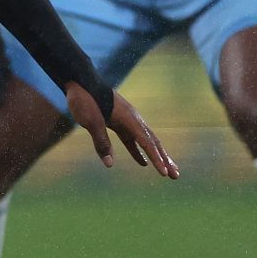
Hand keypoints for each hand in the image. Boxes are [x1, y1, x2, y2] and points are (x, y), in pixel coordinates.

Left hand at [64, 82, 178, 178]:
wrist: (80, 81)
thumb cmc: (85, 100)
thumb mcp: (91, 121)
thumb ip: (101, 141)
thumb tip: (110, 164)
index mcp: (129, 119)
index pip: (147, 142)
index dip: (156, 158)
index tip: (165, 173)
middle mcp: (133, 119)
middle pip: (154, 142)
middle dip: (165, 160)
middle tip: (176, 176)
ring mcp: (128, 120)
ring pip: (146, 141)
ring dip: (156, 156)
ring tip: (167, 172)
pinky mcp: (119, 122)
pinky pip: (133, 140)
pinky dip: (138, 151)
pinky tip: (143, 163)